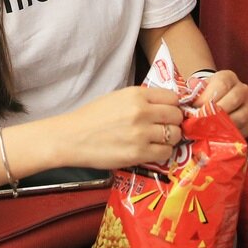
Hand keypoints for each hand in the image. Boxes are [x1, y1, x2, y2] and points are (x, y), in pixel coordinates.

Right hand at [62, 85, 184, 169]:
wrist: (71, 138)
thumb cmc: (92, 117)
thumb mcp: (118, 97)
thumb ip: (142, 100)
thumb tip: (165, 107)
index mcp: (136, 94)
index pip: (173, 98)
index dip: (173, 106)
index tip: (168, 113)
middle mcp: (142, 111)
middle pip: (176, 116)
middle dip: (174, 122)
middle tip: (165, 128)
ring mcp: (141, 133)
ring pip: (175, 135)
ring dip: (170, 139)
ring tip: (157, 141)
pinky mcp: (138, 153)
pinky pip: (165, 153)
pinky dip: (162, 153)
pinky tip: (151, 151)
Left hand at [188, 69, 247, 137]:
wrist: (213, 102)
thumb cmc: (202, 96)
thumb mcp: (196, 89)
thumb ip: (191, 93)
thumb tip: (185, 102)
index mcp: (228, 77)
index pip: (222, 84)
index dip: (208, 97)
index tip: (195, 107)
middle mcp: (242, 89)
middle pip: (234, 98)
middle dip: (217, 112)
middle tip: (203, 121)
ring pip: (242, 115)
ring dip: (225, 125)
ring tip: (210, 131)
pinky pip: (245, 129)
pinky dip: (232, 135)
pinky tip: (219, 137)